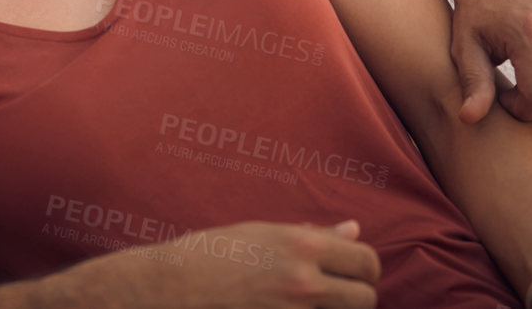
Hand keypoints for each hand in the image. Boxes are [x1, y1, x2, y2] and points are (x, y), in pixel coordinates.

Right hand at [0, 219, 379, 308]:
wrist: (164, 292)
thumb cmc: (207, 257)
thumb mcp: (257, 234)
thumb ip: (310, 235)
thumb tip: (353, 230)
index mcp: (299, 244)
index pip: (367, 260)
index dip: (364, 268)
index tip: (350, 272)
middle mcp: (303, 281)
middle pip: (367, 298)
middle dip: (355, 297)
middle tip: (331, 295)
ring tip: (305, 303)